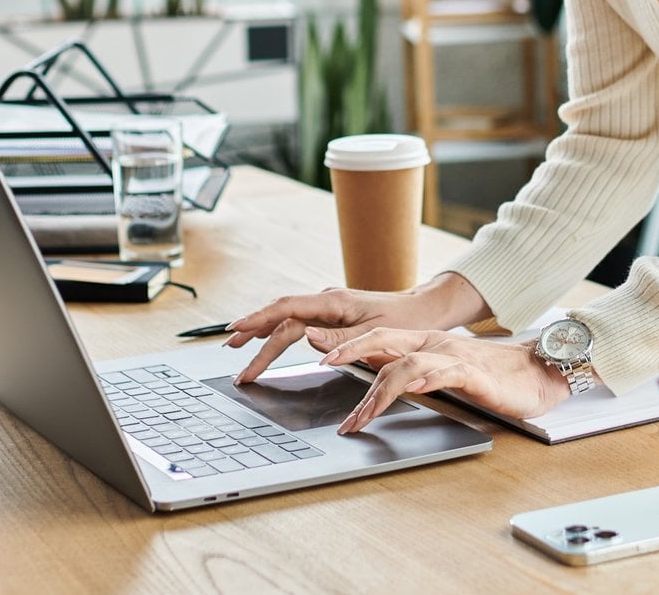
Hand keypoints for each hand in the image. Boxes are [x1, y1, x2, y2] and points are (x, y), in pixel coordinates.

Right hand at [224, 272, 488, 384]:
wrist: (424, 310)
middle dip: (254, 336)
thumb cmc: (405, 323)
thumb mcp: (377, 334)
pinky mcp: (331, 316)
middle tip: (233, 357)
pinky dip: (276, 330)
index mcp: (334, 303)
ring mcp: (327, 308)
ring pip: (285, 318)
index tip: (236, 332)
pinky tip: (264, 338)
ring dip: (260, 331)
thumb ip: (342, 339)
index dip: (259, 321)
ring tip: (237, 346)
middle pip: (281, 318)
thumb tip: (307, 339)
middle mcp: (327, 301)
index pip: (287, 310)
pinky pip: (296, 321)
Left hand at [320, 328, 570, 433]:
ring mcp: (453, 357)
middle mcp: (434, 344)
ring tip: (360, 417)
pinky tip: (411, 389)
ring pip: (406, 363)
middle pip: (383, 340)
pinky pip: (446, 372)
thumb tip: (380, 387)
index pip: (378, 337)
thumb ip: (415, 375)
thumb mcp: (445, 374)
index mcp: (425, 342)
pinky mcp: (475, 374)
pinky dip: (425, 379)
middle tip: (322, 365)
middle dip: (349, 351)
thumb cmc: (492, 378)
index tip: (319, 357)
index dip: (347, 344)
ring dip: (378, 390)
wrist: (538, 374)